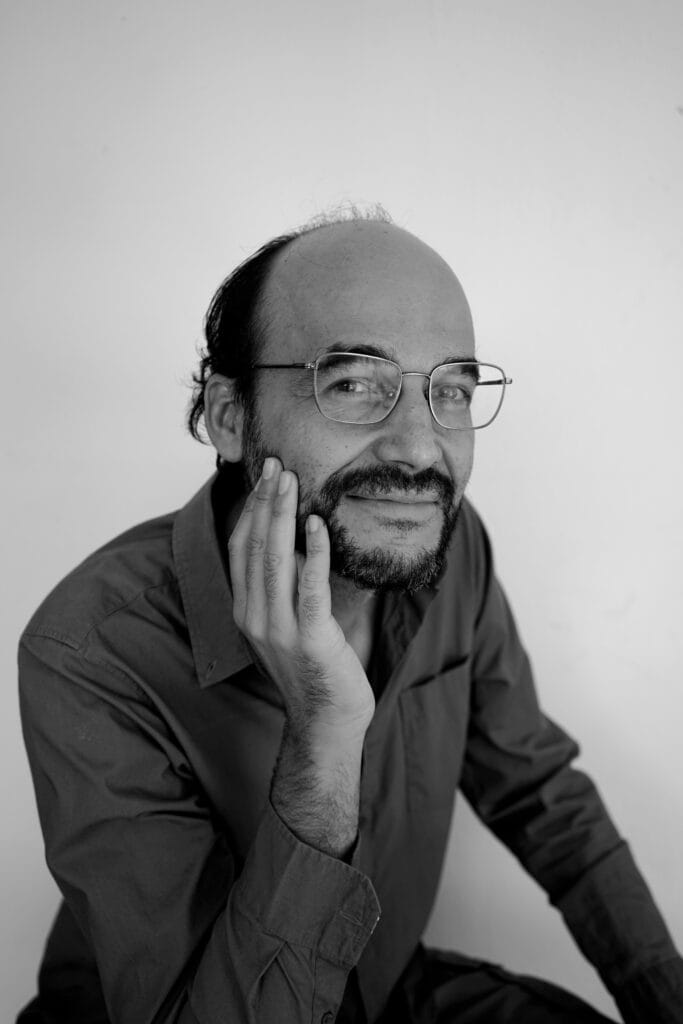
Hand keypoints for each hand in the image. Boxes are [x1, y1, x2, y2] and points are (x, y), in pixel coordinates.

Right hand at [228, 457, 374, 732]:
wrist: (326, 719)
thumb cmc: (313, 667)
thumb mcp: (289, 620)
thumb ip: (285, 584)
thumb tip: (295, 539)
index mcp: (245, 609)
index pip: (241, 549)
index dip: (251, 510)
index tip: (263, 476)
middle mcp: (254, 616)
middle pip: (254, 547)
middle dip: (265, 502)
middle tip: (276, 465)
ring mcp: (279, 629)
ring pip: (275, 561)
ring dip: (282, 516)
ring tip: (290, 482)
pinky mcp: (310, 638)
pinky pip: (310, 587)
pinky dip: (313, 552)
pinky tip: (317, 525)